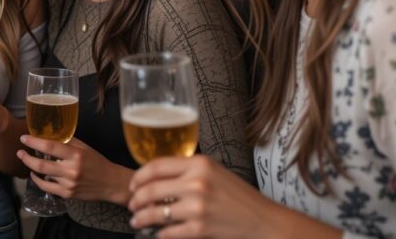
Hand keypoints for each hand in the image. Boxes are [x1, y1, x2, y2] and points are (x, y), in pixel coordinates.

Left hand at [16, 136, 132, 204]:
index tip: (24, 138)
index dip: (34, 142)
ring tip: (26, 160)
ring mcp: (68, 184)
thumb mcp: (85, 148)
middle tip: (19, 152)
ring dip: (31, 168)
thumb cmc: (97, 162)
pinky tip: (35, 174)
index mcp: (76, 155)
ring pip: (43, 177)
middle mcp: (71, 170)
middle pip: (42, 165)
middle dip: (27, 158)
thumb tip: (50, 133)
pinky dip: (38, 180)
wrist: (110, 183)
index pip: (50, 147)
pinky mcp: (67, 194)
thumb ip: (68, 141)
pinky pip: (47, 188)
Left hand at [128, 155, 293, 238]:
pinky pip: (168, 232)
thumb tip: (158, 176)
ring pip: (156, 212)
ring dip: (141, 218)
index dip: (139, 177)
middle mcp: (197, 182)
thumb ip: (189, 169)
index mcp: (199, 164)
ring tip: (137, 220)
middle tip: (132, 205)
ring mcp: (197, 207)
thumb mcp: (215, 172)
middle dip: (136, 199)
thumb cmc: (240, 197)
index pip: (156, 166)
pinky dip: (159, 233)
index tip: (132, 185)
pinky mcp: (199, 228)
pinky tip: (157, 233)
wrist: (264, 221)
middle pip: (151, 189)